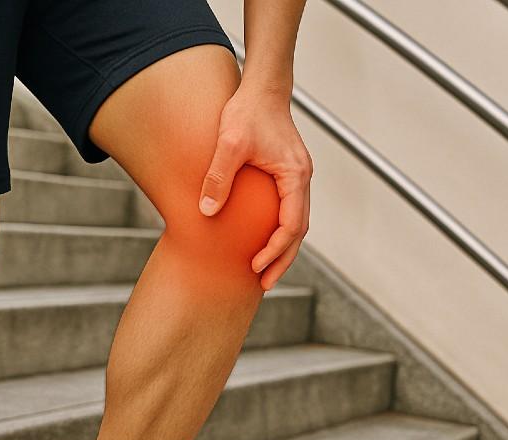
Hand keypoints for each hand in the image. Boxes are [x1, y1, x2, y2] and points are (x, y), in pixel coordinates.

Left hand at [199, 85, 312, 290]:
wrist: (261, 87)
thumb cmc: (247, 111)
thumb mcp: (228, 144)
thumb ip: (218, 177)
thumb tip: (206, 211)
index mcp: (294, 176)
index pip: (292, 224)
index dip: (276, 250)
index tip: (256, 265)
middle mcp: (300, 179)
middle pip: (299, 230)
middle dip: (282, 259)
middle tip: (265, 284)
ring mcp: (296, 177)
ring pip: (296, 222)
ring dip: (282, 248)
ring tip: (264, 271)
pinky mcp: (286, 175)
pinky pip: (288, 211)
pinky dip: (278, 231)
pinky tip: (261, 242)